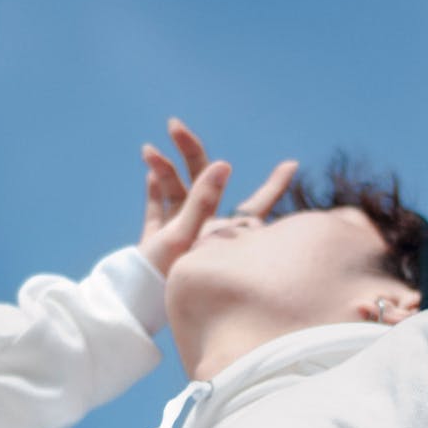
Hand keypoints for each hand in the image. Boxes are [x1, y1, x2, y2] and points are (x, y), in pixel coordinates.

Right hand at [138, 117, 298, 277]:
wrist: (134, 301)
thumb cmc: (164, 272)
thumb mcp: (187, 235)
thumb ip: (204, 199)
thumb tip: (224, 165)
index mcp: (221, 232)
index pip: (254, 205)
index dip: (273, 186)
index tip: (293, 165)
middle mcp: (205, 229)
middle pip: (203, 180)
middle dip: (189, 150)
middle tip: (174, 125)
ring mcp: (181, 233)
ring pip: (176, 190)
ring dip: (161, 167)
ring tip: (148, 151)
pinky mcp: (157, 240)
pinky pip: (158, 210)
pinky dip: (154, 190)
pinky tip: (149, 172)